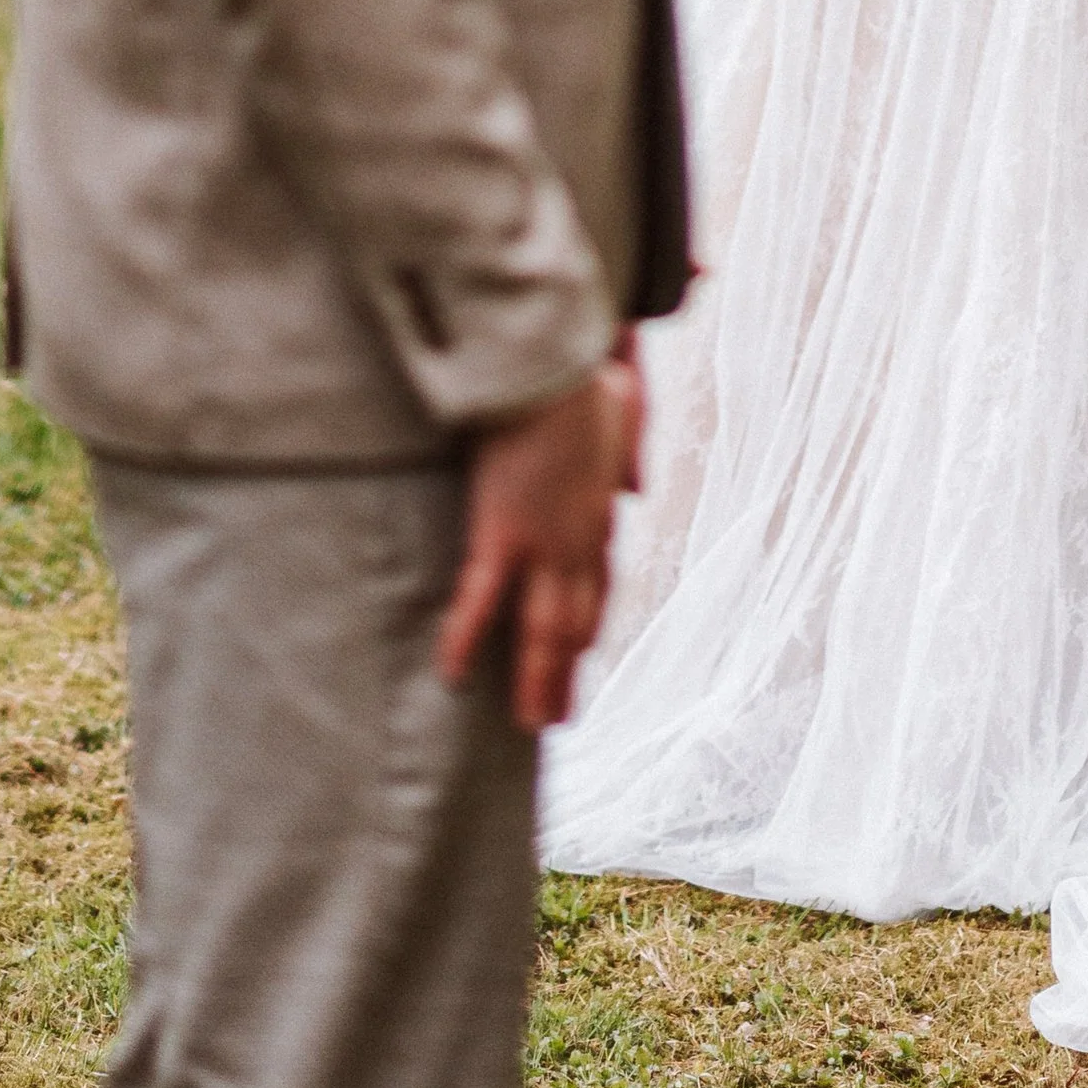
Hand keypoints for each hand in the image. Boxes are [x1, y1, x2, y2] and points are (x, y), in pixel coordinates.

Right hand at [434, 345, 640, 729]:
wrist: (554, 364)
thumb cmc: (583, 375)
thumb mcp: (623, 415)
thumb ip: (629, 454)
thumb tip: (637, 490)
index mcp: (600, 514)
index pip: (598, 586)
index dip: (589, 627)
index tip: (581, 656)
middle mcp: (580, 540)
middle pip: (576, 622)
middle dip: (565, 673)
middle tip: (555, 719)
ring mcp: (543, 542)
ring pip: (543, 629)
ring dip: (536, 680)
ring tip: (530, 723)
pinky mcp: (502, 532)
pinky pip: (480, 599)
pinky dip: (465, 638)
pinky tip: (450, 675)